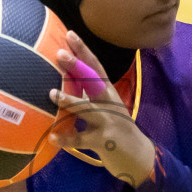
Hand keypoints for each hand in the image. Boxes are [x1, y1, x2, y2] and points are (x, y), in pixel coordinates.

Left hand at [48, 31, 156, 189]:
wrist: (139, 158)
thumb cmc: (117, 131)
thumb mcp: (107, 110)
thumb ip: (89, 97)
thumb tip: (64, 82)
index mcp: (109, 93)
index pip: (95, 67)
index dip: (83, 50)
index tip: (69, 34)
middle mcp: (110, 104)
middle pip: (92, 82)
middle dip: (76, 67)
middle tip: (60, 53)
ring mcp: (108, 122)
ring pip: (87, 109)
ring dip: (69, 101)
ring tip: (52, 93)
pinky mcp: (105, 142)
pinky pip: (81, 139)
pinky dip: (66, 139)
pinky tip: (52, 138)